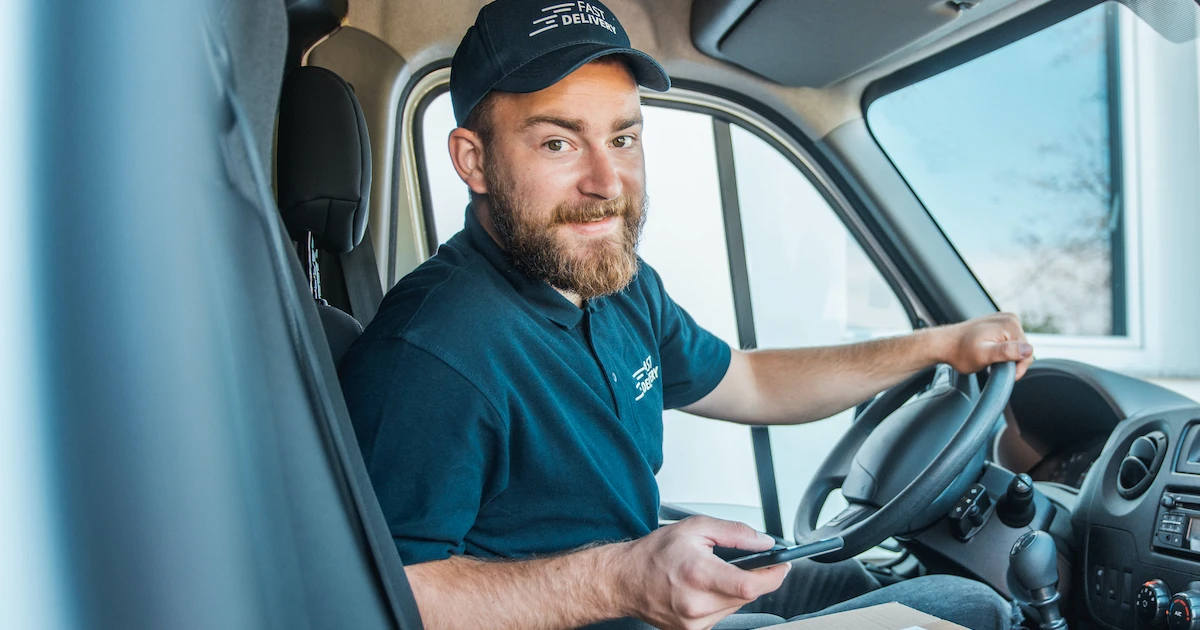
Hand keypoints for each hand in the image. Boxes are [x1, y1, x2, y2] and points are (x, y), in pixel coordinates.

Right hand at [613, 516, 789, 629]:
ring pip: (736, 606)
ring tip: (714, 574)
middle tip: (746, 563)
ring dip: (736, 590)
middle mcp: (697, 603)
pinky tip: (705, 589)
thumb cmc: (654, 554)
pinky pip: (722, 615)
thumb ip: (735, 533)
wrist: (625, 580)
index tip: (782, 565)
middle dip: (754, 578)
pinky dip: (722, 601)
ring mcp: (695, 622)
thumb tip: (763, 542)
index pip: (749, 584)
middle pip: (747, 595)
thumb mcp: (695, 528)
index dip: (773, 575)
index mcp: (698, 574)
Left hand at [942, 312, 1033, 379]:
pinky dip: (1001, 350)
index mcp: (1011, 324)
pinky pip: (1009, 342)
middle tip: (991, 364)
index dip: (1016, 367)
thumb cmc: (960, 352)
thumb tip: (1028, 349)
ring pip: (1016, 347)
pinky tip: (988, 352)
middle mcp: (1010, 318)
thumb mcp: (984, 355)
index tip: (999, 372)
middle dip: (1010, 361)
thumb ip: (1006, 352)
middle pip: (1023, 349)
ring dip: (1005, 356)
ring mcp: (1004, 320)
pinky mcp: (999, 325)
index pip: (1027, 353)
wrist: (944, 344)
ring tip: (988, 358)